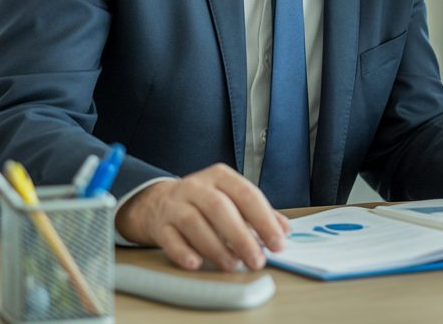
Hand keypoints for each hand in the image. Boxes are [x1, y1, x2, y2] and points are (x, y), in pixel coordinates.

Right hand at [115, 163, 290, 271]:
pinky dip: (183, 252)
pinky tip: (197, 264)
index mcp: (221, 176)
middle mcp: (196, 187)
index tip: (278, 242)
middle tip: (257, 260)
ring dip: (216, 247)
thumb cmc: (205, 202)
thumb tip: (284, 230)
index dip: (264, 220)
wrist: (158, 202)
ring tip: (233, 265)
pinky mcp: (160, 225)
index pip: (247, 195)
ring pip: (194, 223)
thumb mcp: (233, 199)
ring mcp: (175, 204)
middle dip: (241, 237)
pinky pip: (170, 239)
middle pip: (219, 208)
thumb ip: (259, 213)